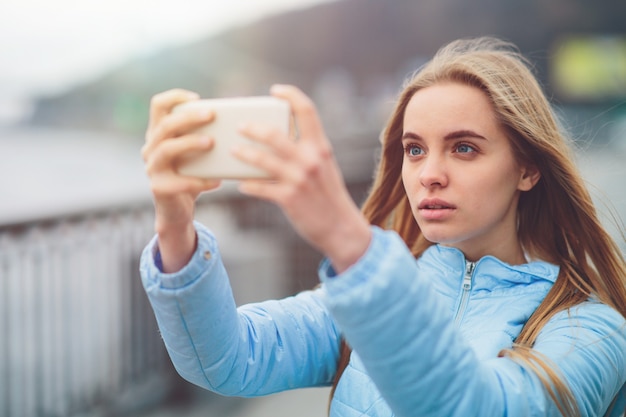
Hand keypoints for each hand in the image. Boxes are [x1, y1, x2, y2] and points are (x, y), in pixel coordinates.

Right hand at [142, 89, 221, 271]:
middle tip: (211, 115)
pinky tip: (216, 181)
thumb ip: (204, 136)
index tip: (197, 98)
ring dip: (189, 143)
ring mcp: (152, 168)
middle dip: (189, 117)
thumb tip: (240, 123)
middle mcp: (150, 148)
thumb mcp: (195, 153)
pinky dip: (200, 181)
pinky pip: (179, 181)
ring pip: (166, 148)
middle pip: (165, 125)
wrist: (178, 211)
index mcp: (158, 134)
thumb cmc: (191, 175)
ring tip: (211, 143)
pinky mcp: (159, 188)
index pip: (158, 105)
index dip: (175, 97)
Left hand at [234, 85, 371, 271]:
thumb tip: (281, 139)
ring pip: (262, 159)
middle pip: (274, 133)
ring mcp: (299, 179)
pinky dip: (248, 185)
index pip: (307, 110)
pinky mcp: (289, 198)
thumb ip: (308, 151)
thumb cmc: (330, 196)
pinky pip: (260, 187)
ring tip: (233, 151)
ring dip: (244, 154)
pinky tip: (241, 184)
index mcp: (321, 147)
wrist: (342, 228)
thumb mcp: (325, 167)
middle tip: (241, 126)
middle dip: (253, 127)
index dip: (290, 95)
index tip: (276, 91)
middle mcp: (310, 159)